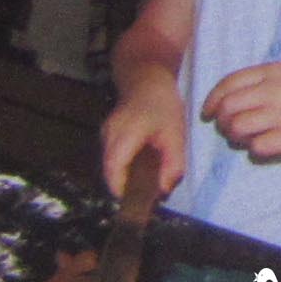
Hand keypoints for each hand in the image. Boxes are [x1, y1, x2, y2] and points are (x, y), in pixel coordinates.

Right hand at [101, 81, 188, 200]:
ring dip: (125, 177)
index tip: (139, 203)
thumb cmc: (163, 104)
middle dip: (126, 188)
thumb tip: (164, 192)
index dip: (123, 192)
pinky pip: (113, 158)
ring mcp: (104, 136)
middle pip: (110, 174)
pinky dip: (125, 167)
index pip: (113, 173)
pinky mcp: (107, 136)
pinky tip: (142, 166)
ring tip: (147, 180)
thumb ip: (172, 164)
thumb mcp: (175, 135)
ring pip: (110, 167)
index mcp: (123, 137)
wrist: (148, 78)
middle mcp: (108, 138)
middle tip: (147, 195)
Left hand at [200, 62, 280, 163]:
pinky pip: (255, 147)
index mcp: (275, 71)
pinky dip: (255, 149)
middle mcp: (276, 90)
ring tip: (247, 138)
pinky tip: (267, 145)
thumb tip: (225, 100)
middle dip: (221, 121)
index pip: (228, 83)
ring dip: (236, 137)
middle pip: (227, 107)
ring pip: (236, 128)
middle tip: (229, 128)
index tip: (208, 113)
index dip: (212, 100)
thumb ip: (261, 82)